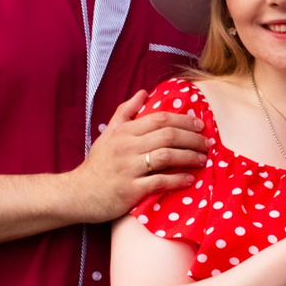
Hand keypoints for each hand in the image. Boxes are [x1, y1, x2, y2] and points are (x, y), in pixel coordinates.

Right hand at [71, 92, 207, 221]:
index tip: (200, 125)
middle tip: (207, 144)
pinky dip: (177, 180)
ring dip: (189, 157)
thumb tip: (144, 92)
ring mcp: (128, 169)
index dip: (184, 121)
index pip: (160, 119)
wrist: (78, 193)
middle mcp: (127, 147)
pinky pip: (159, 182)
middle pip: (168, 136)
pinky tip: (189, 179)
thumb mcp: (109, 133)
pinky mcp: (130, 190)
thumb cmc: (97, 164)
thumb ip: (126, 112)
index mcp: (124, 132)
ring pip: (166, 156)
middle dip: (192, 139)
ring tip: (203, 160)